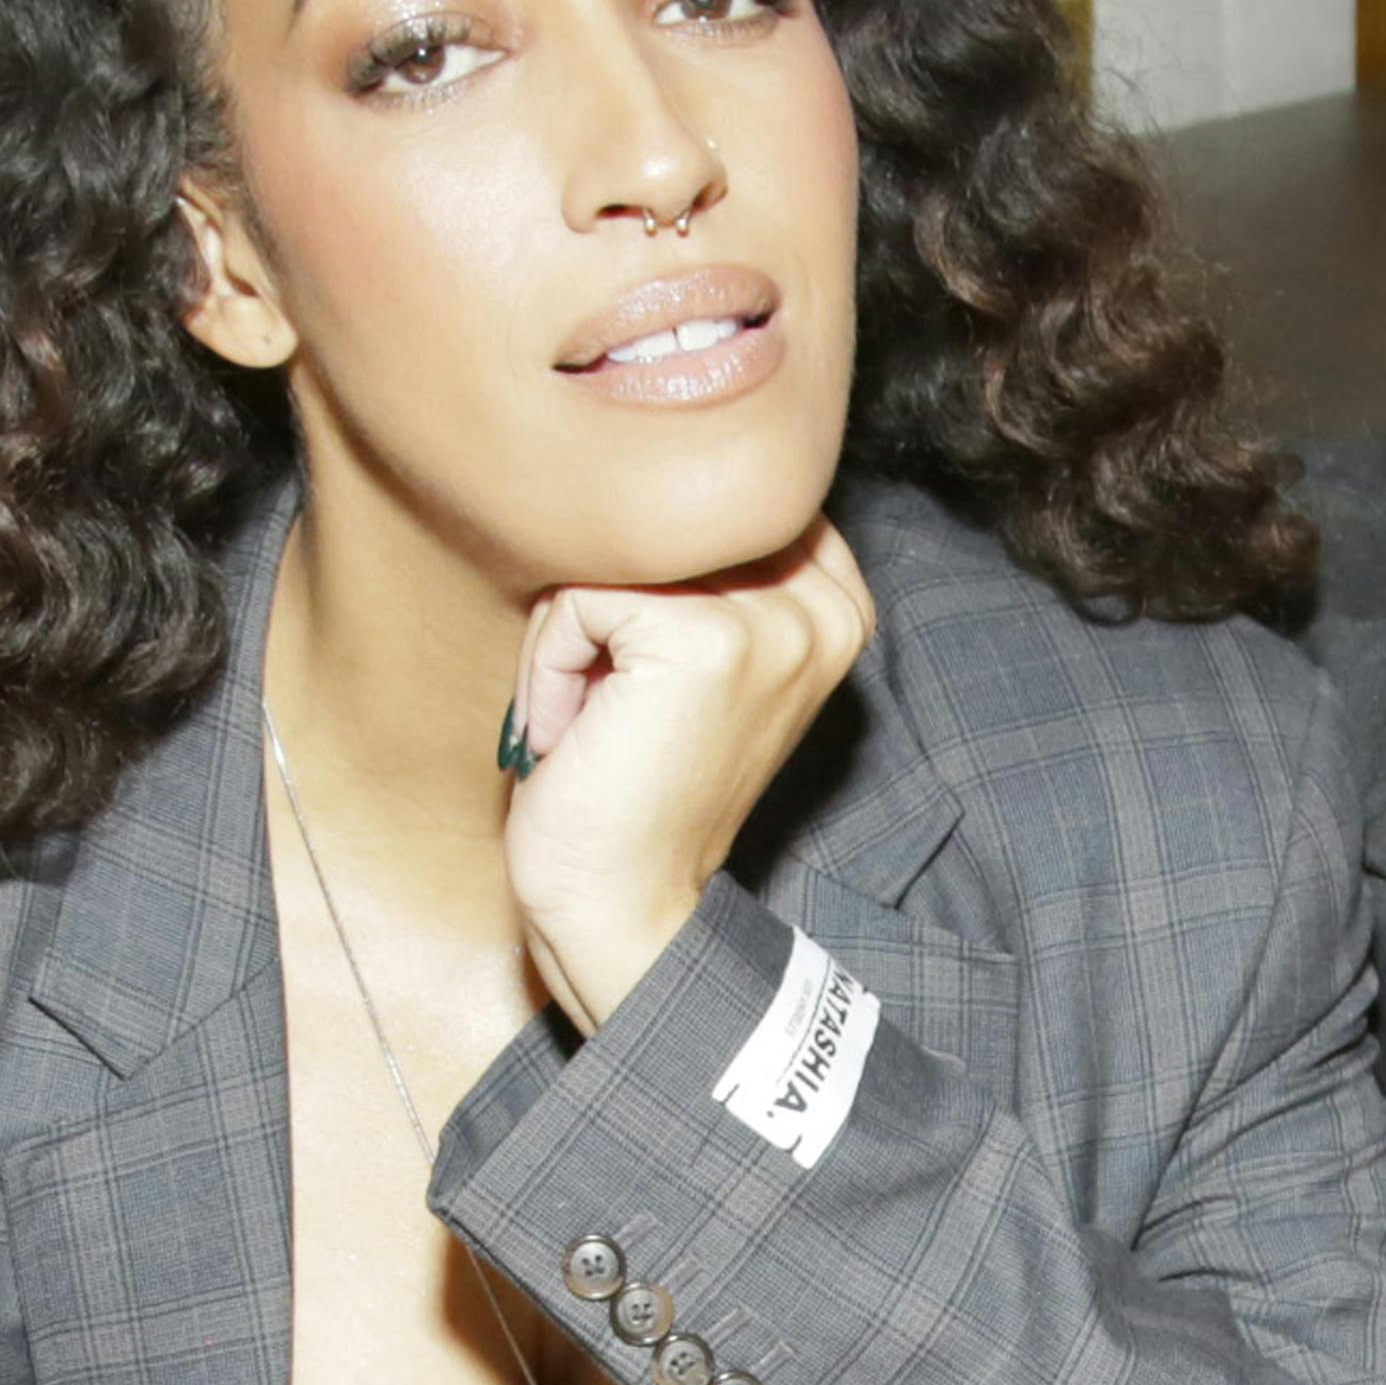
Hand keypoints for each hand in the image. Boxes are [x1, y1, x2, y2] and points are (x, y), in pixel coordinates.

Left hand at [494, 525, 880, 1030]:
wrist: (625, 905)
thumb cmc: (637, 787)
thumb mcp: (698, 661)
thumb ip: (708, 575)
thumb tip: (638, 479)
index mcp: (837, 606)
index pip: (708, 512)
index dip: (643, 580)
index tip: (638, 674)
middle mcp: (822, 608)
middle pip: (659, 527)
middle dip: (602, 606)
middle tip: (603, 703)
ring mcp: (772, 623)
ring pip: (612, 557)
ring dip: (568, 639)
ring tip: (588, 719)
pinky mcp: (705, 641)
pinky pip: (579, 597)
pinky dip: (549, 664)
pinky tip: (571, 731)